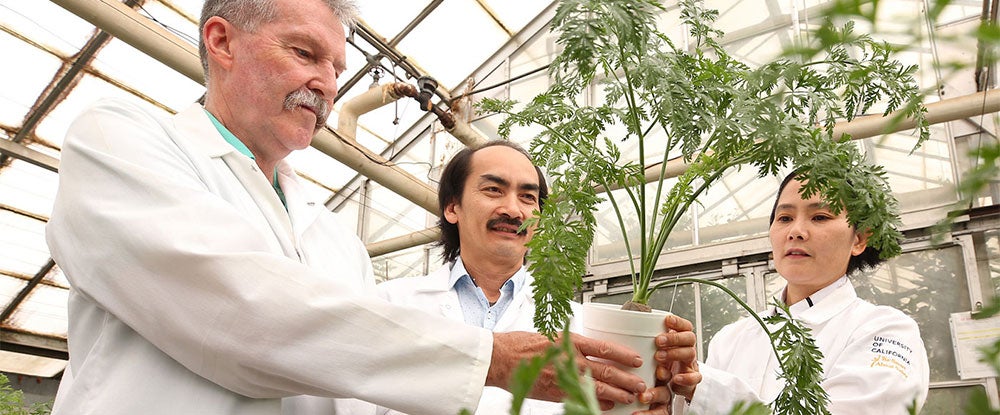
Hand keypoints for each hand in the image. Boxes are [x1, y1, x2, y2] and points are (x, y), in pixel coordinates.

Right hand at [487, 331, 646, 409]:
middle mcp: (569, 359)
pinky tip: (609, 406)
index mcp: (569, 342)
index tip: (636, 359)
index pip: (604, 348)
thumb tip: (589, 348)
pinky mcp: (555, 392)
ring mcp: (563, 377)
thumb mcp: (550, 335)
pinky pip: (581, 398)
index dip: (623, 355)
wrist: (500, 358)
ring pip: (597, 387)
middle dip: (626, 379)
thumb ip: (570, 343)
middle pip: (606, 371)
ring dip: (617, 393)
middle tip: (642, 384)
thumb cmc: (521, 344)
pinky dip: (597, 403)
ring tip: (631, 397)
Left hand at [655, 315, 700, 403]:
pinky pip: (695, 378)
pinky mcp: (691, 381)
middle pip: (689, 338)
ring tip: (659, 357)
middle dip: (674, 337)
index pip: (685, 327)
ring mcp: (690, 365)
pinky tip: (675, 378)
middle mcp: (687, 350)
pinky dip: (686, 378)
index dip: (678, 322)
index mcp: (679, 341)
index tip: (667, 320)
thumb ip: (647, 344)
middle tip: (658, 341)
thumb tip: (626, 333)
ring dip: (674, 353)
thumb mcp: (655, 353)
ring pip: (690, 354)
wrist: (672, 387)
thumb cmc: (661, 366)